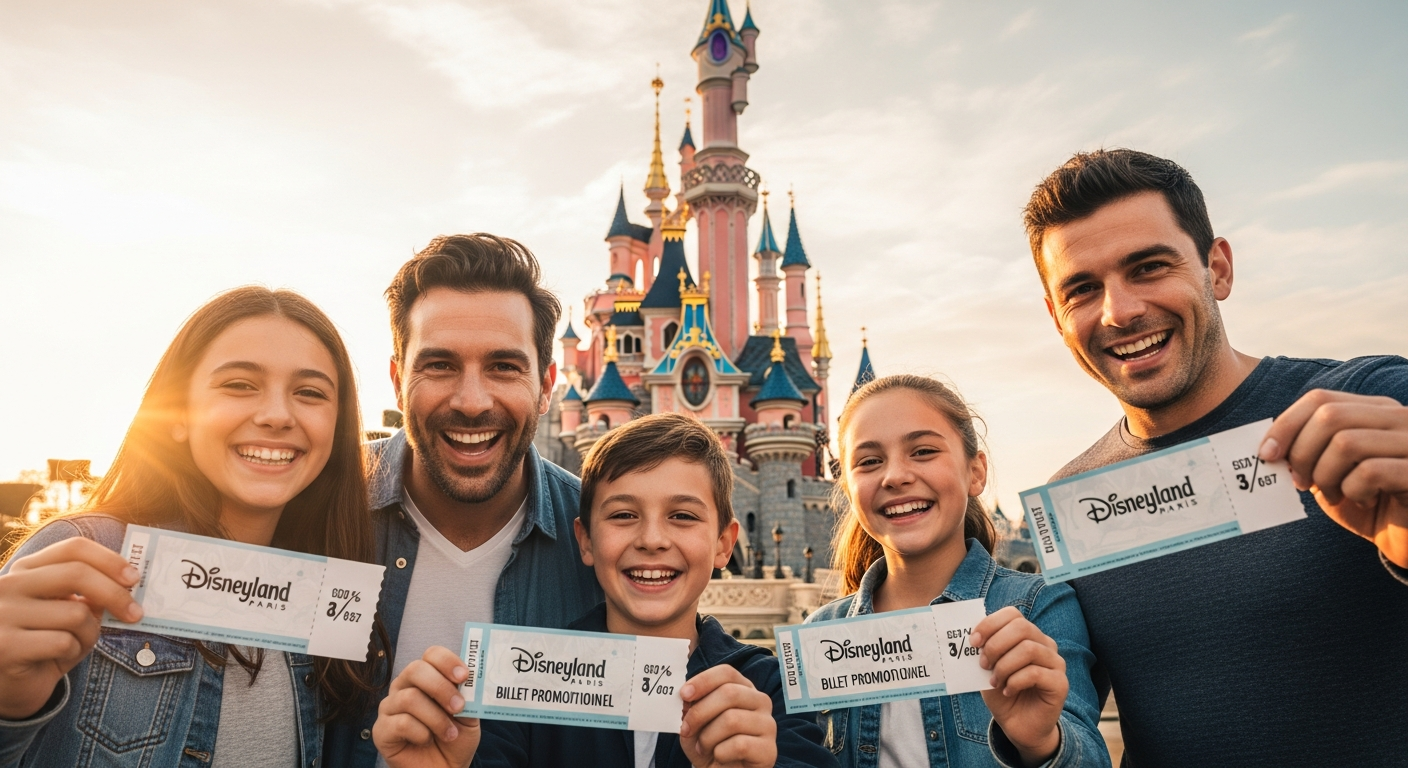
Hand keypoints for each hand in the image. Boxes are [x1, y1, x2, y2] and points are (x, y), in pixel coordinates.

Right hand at [0, 537, 141, 719]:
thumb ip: (88, 595)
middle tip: (135, 614)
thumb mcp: (66, 613)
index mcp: (25, 570)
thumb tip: (127, 583)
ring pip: (76, 613)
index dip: (109, 560)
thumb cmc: (42, 645)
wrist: (6, 688)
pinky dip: (73, 653)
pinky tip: (56, 660)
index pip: (73, 549)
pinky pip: (64, 642)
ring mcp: (2, 614)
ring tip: (75, 645)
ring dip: (89, 634)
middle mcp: (8, 586)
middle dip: (115, 595)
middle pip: (78, 574)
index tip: (134, 578)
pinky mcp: (5, 645)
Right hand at [373, 646, 480, 767]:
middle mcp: (404, 687)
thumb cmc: (455, 737)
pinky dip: (421, 733)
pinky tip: (426, 741)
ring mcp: (390, 708)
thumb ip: (469, 697)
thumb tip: (470, 681)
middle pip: (415, 669)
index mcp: (426, 677)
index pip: (431, 655)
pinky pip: (401, 723)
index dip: (447, 661)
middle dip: (441, 687)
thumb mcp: (470, 715)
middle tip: (458, 707)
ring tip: (450, 734)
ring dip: (436, 718)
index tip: (464, 676)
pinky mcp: (381, 730)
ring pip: (409, 698)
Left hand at [678, 665, 775, 767]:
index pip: (727, 673)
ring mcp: (768, 725)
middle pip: (729, 693)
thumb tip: (686, 699)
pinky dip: (720, 753)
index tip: (684, 695)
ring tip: (703, 748)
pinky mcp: (769, 749)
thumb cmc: (710, 745)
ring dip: (708, 737)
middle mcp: (760, 701)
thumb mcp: (695, 724)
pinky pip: (740, 745)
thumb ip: (691, 708)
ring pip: (732, 720)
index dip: (704, 680)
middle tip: (685, 729)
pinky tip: (719, 757)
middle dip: (700, 712)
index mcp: (743, 689)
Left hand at [970, 607, 1063, 767]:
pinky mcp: (1060, 683)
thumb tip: (970, 635)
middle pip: (1021, 627)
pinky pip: (1035, 673)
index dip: (990, 624)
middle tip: (983, 664)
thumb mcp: (987, 668)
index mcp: (1028, 635)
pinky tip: (1008, 690)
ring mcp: (1056, 663)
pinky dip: (1015, 681)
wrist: (1019, 725)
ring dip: (1004, 666)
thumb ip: (983, 650)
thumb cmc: (1003, 692)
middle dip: (996, 645)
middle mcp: (1045, 644)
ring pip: (1028, 649)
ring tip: (994, 681)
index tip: (973, 641)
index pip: (1012, 615)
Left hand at [1259, 389, 1407, 567]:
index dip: (1285, 425)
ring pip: (1346, 443)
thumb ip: (1308, 452)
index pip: (1320, 399)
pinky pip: (1370, 472)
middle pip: (1329, 416)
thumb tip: (1269, 447)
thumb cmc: (1368, 502)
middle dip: (1302, 453)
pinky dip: (1353, 491)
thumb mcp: (1331, 471)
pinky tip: (1364, 501)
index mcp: (1375, 410)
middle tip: (1302, 482)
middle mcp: (1399, 418)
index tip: (1267, 454)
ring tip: (1336, 494)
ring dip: (1326, 476)